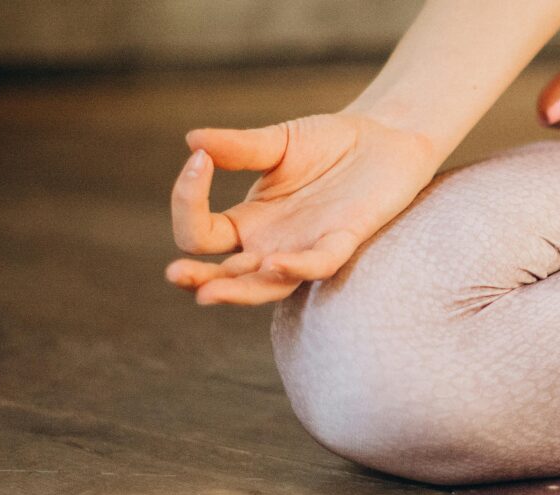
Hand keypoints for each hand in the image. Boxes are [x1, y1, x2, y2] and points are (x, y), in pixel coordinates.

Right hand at [166, 113, 437, 304]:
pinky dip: (297, 267)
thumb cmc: (330, 144)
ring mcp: (306, 247)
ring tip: (207, 293)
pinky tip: (274, 263)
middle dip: (198, 278)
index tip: (198, 160)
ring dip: (238, 291)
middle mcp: (271, 244)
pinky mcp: (344, 240)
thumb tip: (192, 140)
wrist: (384, 137)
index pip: (200, 233)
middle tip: (175, 274)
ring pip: (267, 285)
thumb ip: (239, 146)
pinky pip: (319, 264)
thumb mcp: (278, 141)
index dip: (188, 202)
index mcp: (247, 221)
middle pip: (226, 274)